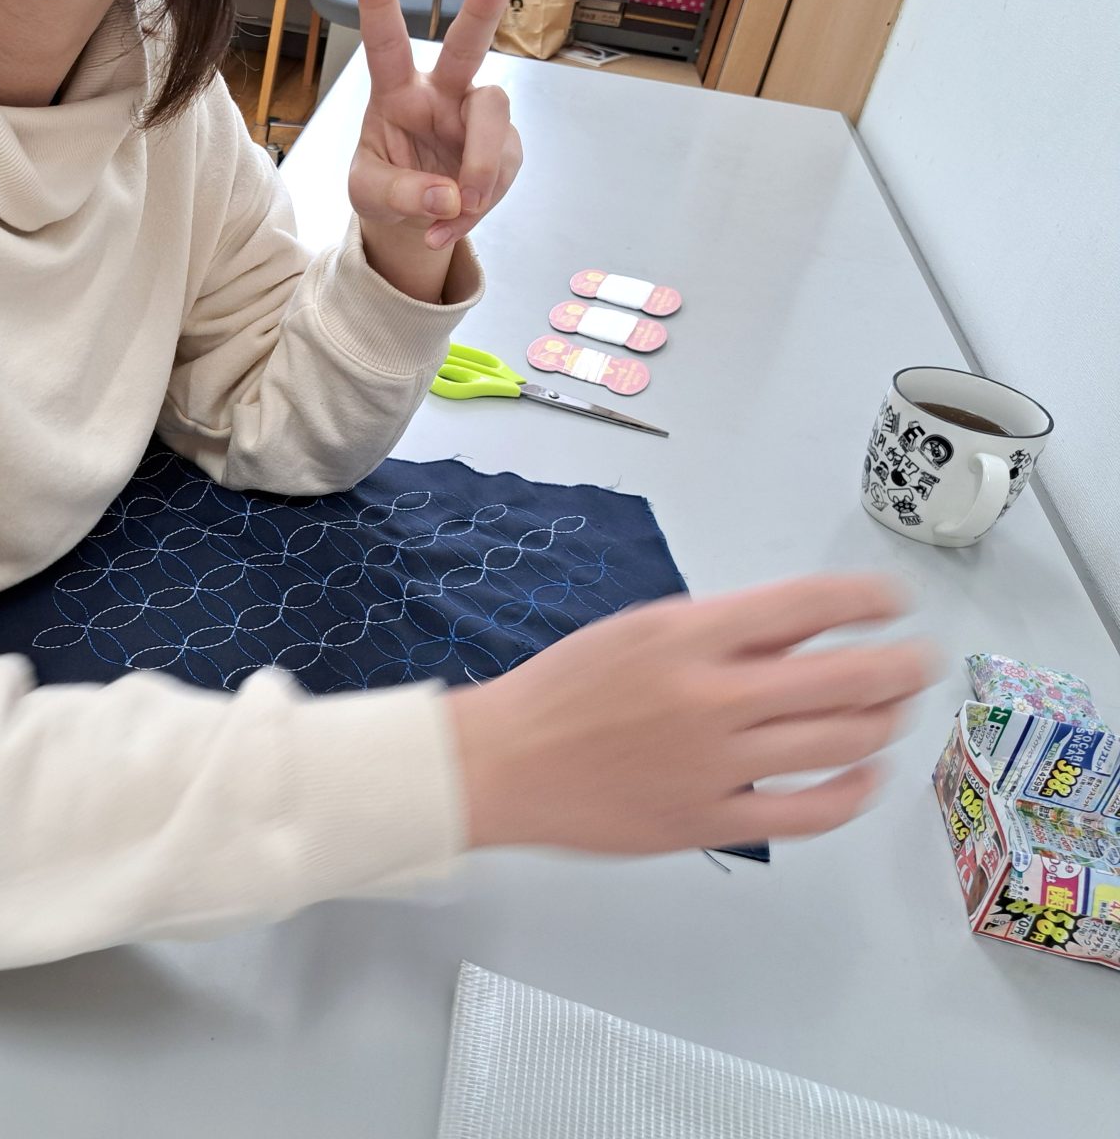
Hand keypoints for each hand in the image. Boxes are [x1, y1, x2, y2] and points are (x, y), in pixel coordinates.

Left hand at [349, 0, 523, 299]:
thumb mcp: (369, 195)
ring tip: (454, 209)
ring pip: (495, 120)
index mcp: (396, 91)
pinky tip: (449, 226)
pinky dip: (477, 209)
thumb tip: (449, 198)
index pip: (386, 42)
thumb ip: (401, 194)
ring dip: (479, 170)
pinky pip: (503, 173)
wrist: (414, 221)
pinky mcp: (506, 147)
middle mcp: (442, 93)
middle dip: (485, 5)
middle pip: (467, 45)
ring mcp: (477, 118)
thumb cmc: (384, 187)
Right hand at [445, 575, 936, 853]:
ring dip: (883, 723)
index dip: (868, 599)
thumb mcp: (637, 632)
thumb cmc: (562, 692)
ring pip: (840, 743)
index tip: (893, 601)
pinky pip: (808, 812)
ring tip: (891, 714)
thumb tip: (803, 631)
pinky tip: (860, 776)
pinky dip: (851, 792)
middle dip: (900, 666)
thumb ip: (719, 632)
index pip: (807, 604)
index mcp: (687, 637)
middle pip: (845, 678)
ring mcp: (715, 764)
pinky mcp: (710, 821)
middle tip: (919, 661)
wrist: (501, 763)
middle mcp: (711, 697)